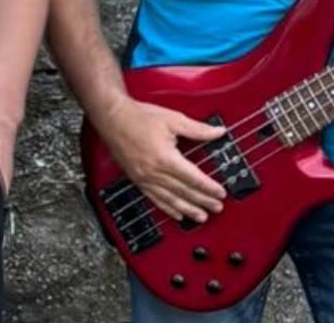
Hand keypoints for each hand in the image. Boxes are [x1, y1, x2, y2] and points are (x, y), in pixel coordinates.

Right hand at [94, 97, 226, 223]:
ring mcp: (144, 178)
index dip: (209, 187)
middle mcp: (154, 172)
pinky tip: (177, 214)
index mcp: (165, 158)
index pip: (193, 178)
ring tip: (201, 216)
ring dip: (188, 210)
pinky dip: (168, 208)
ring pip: (170, 199)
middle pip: (184, 191)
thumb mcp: (172, 119)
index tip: (220, 192)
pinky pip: (154, 199)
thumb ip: (197, 129)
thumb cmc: (139, 117)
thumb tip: (217, 132)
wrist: (112, 118)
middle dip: (203, 201)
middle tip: (217, 207)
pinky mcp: (137, 180)